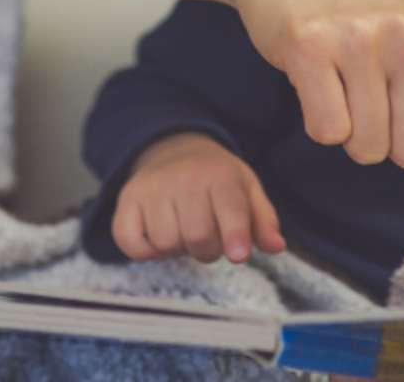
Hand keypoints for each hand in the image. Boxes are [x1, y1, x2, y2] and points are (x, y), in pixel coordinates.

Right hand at [111, 132, 284, 262]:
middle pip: (198, 236)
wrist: (172, 148)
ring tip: (183, 228)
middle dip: (208, 250)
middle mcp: (184, 176)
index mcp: (220, 173)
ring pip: (166, 243)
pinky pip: (132, 243)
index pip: (229, 206)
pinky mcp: (126, 199)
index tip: (239, 254)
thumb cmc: (214, 178)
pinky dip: (146, 250)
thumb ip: (262, 220)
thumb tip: (277, 246)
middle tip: (207, 236)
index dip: (235, 233)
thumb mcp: (246, 189)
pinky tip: (158, 233)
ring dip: (178, 249)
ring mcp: (152, 187)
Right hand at [225, 0, 403, 237]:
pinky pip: (329, 133)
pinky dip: (319, 121)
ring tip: (341, 78)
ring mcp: (362, 37)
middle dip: (390, 138)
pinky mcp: (311, 46)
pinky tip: (314, 78)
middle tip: (368, 87)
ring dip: (353, 131)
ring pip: (371, 149)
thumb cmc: (358, 10)